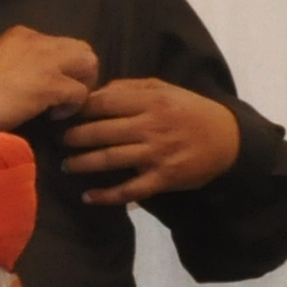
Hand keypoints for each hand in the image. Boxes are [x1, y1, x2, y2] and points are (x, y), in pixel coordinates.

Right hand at [0, 23, 100, 131]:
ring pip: (89, 63)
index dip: (64, 66)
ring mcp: (46, 61)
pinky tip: (52, 115)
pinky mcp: (51, 84)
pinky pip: (80, 92)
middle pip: (83, 49)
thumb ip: (21, 61)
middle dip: (82, 74)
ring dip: (83, 86)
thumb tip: (38, 78)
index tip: (52, 85)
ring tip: (62, 105)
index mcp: (23, 34)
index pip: (61, 43)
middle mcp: (39, 41)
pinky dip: (72, 106)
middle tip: (67, 96)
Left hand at [59, 77, 242, 205]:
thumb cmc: (190, 110)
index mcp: (149, 101)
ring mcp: (156, 154)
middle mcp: (150, 127)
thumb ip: (129, 89)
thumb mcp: (163, 88)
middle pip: (99, 132)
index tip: (62, 114)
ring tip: (66, 165)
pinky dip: (106, 196)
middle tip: (58, 141)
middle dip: (73, 137)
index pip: (102, 103)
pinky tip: (88, 197)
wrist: (227, 138)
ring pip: (109, 160)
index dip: (78, 109)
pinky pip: (129, 190)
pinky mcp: (163, 178)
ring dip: (82, 164)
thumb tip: (94, 94)